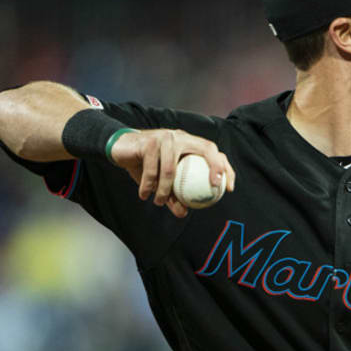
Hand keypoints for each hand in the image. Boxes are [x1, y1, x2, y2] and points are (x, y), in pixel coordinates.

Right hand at [109, 129, 236, 217]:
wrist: (120, 147)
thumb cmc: (146, 164)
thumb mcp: (161, 181)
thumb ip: (174, 195)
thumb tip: (184, 213)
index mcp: (189, 143)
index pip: (214, 152)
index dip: (225, 168)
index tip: (229, 188)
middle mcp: (181, 137)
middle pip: (207, 149)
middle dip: (215, 167)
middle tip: (212, 189)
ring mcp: (166, 137)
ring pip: (171, 168)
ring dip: (165, 190)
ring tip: (160, 202)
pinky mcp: (150, 142)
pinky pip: (152, 169)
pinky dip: (148, 185)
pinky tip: (145, 195)